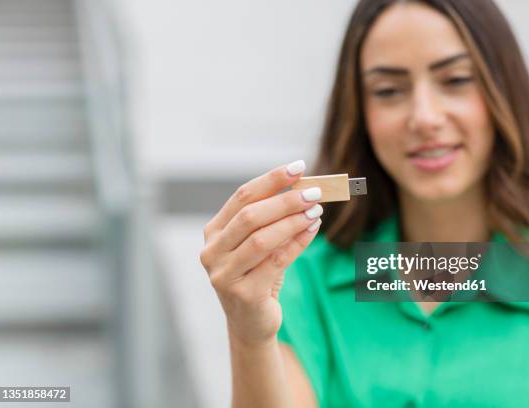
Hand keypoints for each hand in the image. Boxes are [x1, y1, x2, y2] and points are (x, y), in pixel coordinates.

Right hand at [200, 160, 322, 346]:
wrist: (251, 323)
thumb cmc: (258, 276)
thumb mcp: (260, 244)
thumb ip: (273, 219)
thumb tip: (304, 187)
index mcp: (214, 232)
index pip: (242, 196)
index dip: (271, 180)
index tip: (298, 167)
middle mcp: (212, 251)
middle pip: (250, 216)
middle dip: (285, 201)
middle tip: (314, 192)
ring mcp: (223, 274)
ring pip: (261, 239)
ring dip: (292, 221)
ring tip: (316, 210)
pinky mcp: (243, 294)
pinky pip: (275, 262)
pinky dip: (297, 243)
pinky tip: (312, 230)